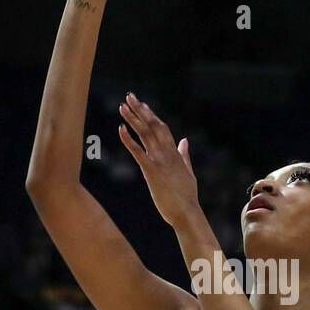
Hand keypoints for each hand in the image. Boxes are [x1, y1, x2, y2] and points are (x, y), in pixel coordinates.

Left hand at [118, 93, 199, 227]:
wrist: (186, 212)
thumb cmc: (187, 196)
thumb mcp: (188, 172)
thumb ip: (185, 155)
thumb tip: (185, 141)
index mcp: (175, 153)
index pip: (162, 128)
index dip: (151, 115)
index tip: (142, 105)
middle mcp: (167, 153)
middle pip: (152, 125)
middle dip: (140, 110)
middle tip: (129, 96)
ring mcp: (159, 160)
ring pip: (144, 134)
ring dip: (133, 118)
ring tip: (122, 106)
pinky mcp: (151, 171)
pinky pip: (137, 151)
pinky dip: (128, 139)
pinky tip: (120, 128)